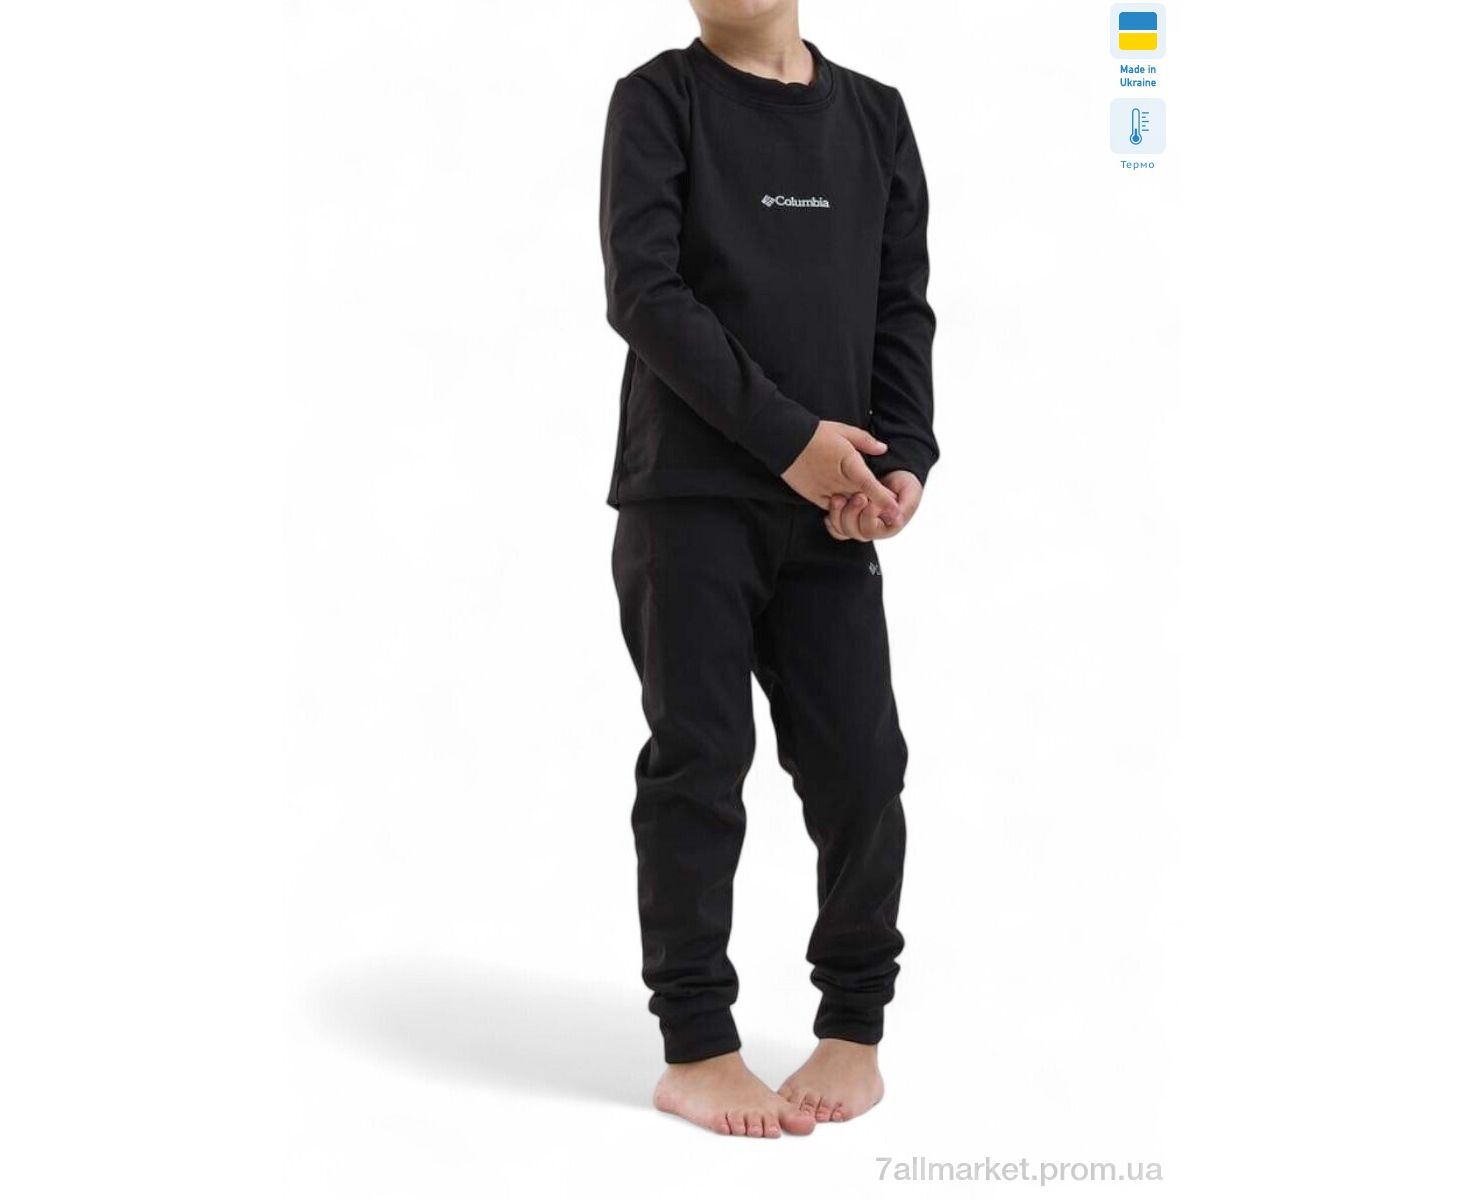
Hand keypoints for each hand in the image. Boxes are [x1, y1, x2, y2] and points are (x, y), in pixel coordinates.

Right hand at [781, 421, 900, 519]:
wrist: (785, 440)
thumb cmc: (816, 433)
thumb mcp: (844, 430)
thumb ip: (866, 442)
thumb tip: (883, 449)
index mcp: (850, 464)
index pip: (870, 486)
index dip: (884, 500)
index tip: (896, 511)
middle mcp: (839, 481)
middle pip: (862, 499)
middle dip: (875, 504)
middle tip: (887, 508)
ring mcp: (826, 490)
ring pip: (847, 505)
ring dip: (857, 506)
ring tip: (863, 502)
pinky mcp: (814, 495)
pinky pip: (831, 508)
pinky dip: (839, 507)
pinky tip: (844, 501)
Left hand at [824, 470, 922, 541]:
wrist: (893, 475)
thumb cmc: (904, 485)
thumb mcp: (910, 492)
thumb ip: (905, 506)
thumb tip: (897, 520)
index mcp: (888, 527)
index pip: (870, 530)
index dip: (867, 516)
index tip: (868, 498)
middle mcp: (873, 530)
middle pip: (854, 532)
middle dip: (851, 513)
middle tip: (856, 495)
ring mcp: (860, 525)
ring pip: (843, 530)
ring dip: (838, 514)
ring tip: (838, 498)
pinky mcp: (849, 518)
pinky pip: (836, 528)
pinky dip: (831, 519)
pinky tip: (833, 505)